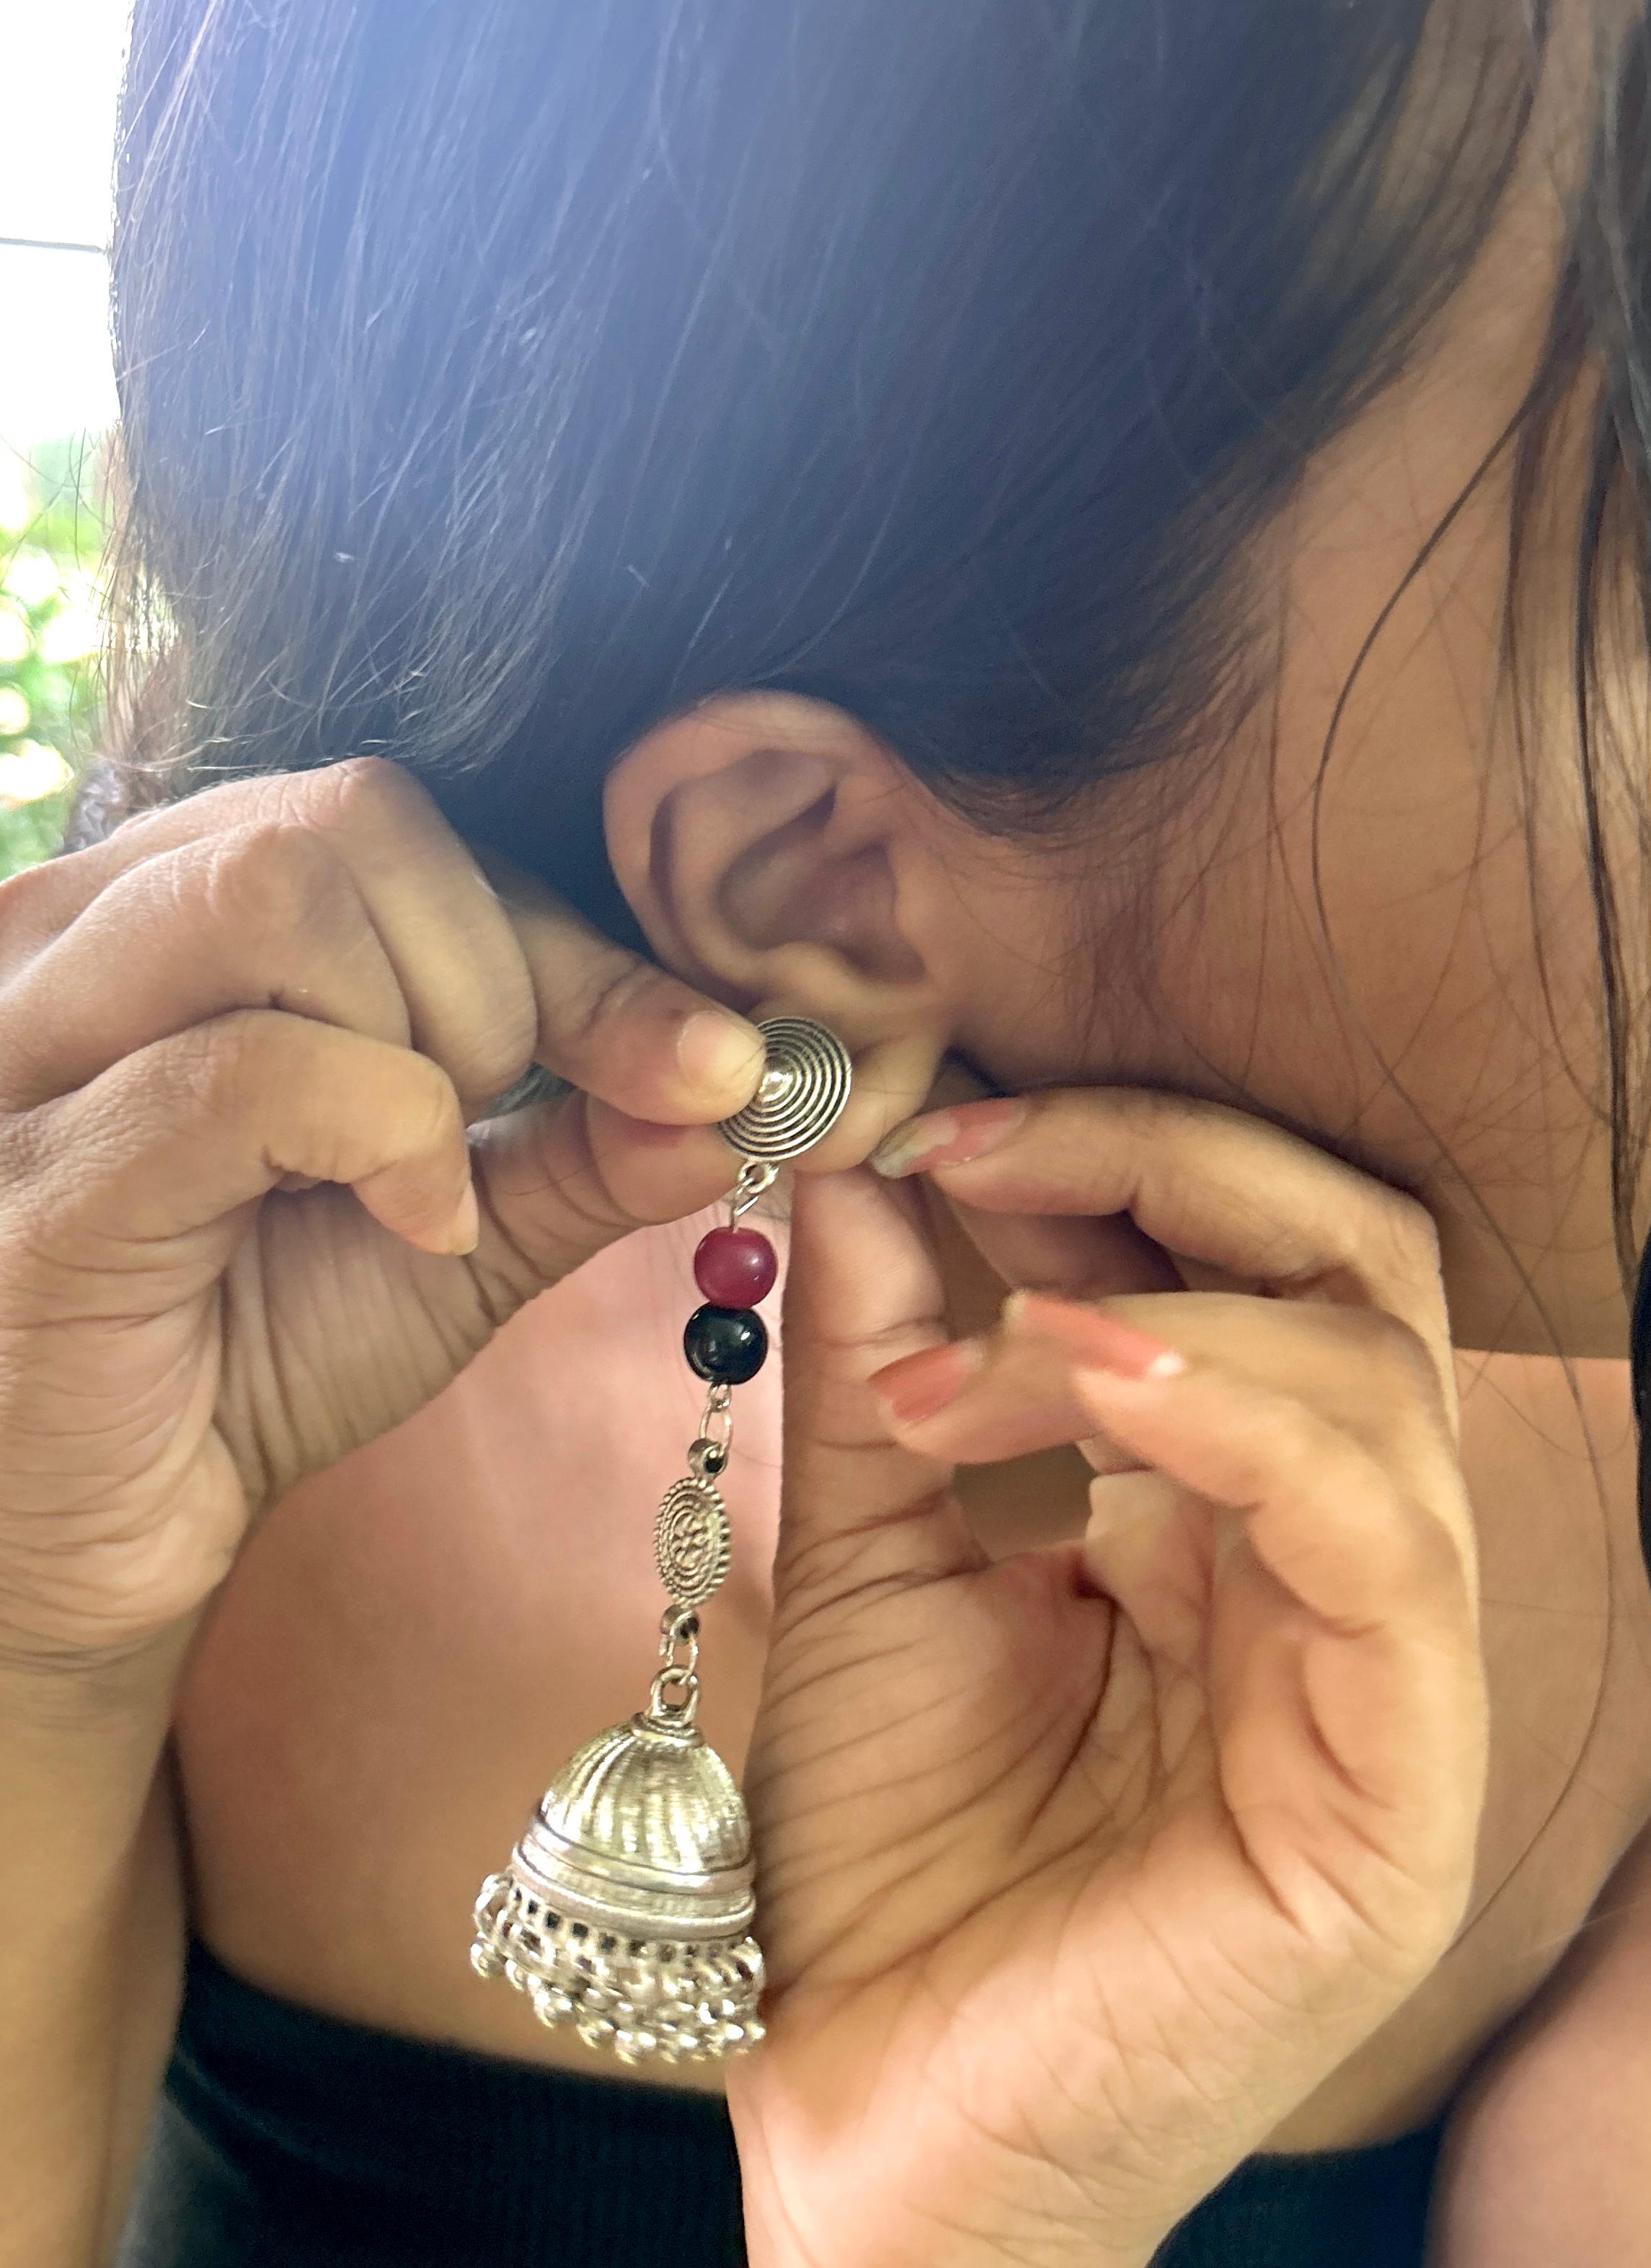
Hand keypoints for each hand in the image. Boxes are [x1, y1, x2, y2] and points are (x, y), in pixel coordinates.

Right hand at [0, 757, 766, 1672]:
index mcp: (175, 906)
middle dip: (507, 978)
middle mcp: (82, 929)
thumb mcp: (460, 1228)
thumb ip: (584, 1140)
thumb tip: (741, 1080)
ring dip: (433, 1039)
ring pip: (290, 892)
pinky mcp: (48, 1166)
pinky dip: (388, 1132)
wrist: (99, 1529)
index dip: (579, 945)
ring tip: (430, 1184)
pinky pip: (253, 1059)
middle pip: (358, 816)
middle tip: (502, 1131)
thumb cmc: (253, 1351)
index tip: (710, 1062)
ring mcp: (36, 1032)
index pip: (404, 825)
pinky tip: (411, 1230)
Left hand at [724, 1089, 1486, 2267]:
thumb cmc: (888, 1865)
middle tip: (977, 1145)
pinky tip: (1092, 1379)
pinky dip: (1246, 1420)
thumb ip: (886, 1378)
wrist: (876, 2123)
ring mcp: (1383, 1677)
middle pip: (1352, 1267)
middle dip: (1168, 1165)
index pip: (1250, 1253)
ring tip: (981, 1334)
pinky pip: (1383, 1542)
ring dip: (1160, 1306)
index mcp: (1224, 1513)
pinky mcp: (1398, 1788)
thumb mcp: (872, 1570)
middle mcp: (1329, 1569)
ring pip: (1375, 1379)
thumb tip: (864, 1174)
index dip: (1110, 1149)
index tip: (929, 1123)